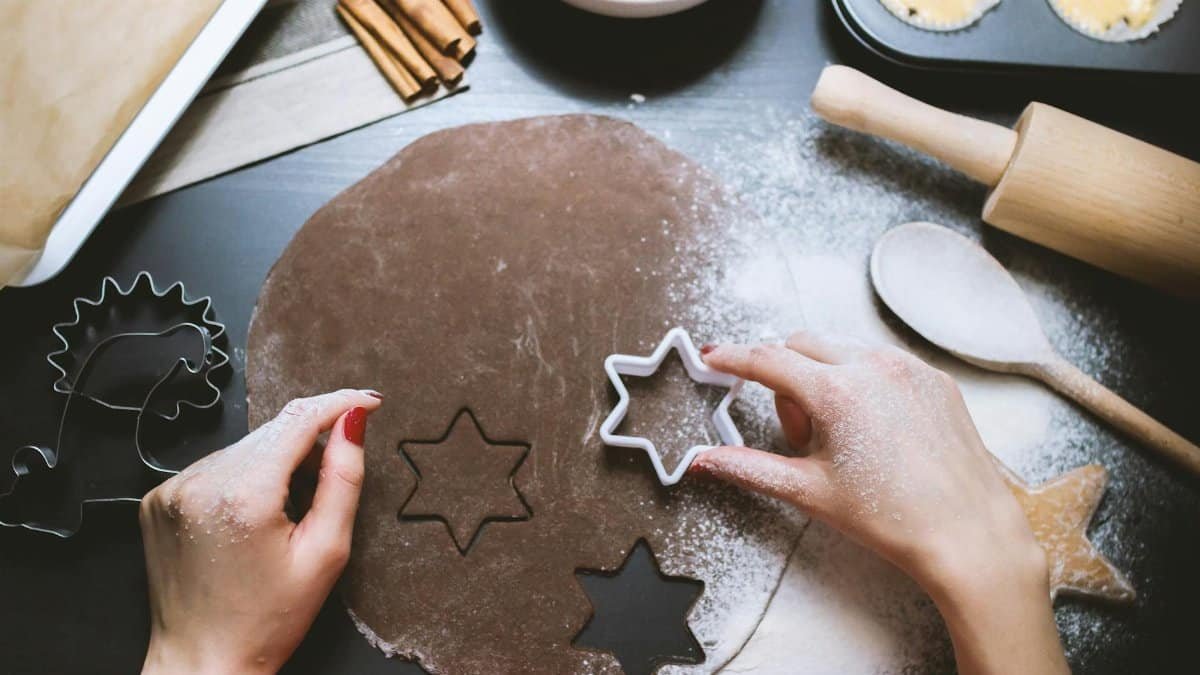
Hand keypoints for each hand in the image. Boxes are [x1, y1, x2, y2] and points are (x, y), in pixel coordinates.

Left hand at [139, 389, 381, 674]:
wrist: (202, 661)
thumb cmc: (267, 620)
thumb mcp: (326, 553)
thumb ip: (343, 479)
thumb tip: (353, 423)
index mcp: (243, 495)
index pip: (299, 420)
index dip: (339, 404)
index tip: (368, 402)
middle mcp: (199, 483)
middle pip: (272, 432)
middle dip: (309, 441)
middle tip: (332, 477)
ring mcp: (172, 489)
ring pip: (244, 447)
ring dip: (275, 460)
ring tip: (288, 511)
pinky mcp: (159, 499)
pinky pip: (215, 467)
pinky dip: (243, 477)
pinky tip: (252, 516)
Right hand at [692, 332, 1067, 674]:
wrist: (967, 534)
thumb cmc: (895, 518)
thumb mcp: (809, 492)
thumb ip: (748, 467)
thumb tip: (705, 461)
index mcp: (837, 392)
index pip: (767, 359)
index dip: (732, 358)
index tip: (714, 357)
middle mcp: (873, 367)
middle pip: (801, 345)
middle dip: (785, 378)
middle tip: (800, 433)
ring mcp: (909, 369)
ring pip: (842, 350)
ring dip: (824, 377)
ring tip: (842, 436)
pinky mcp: (935, 379)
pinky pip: (882, 362)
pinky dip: (864, 382)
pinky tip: (875, 430)